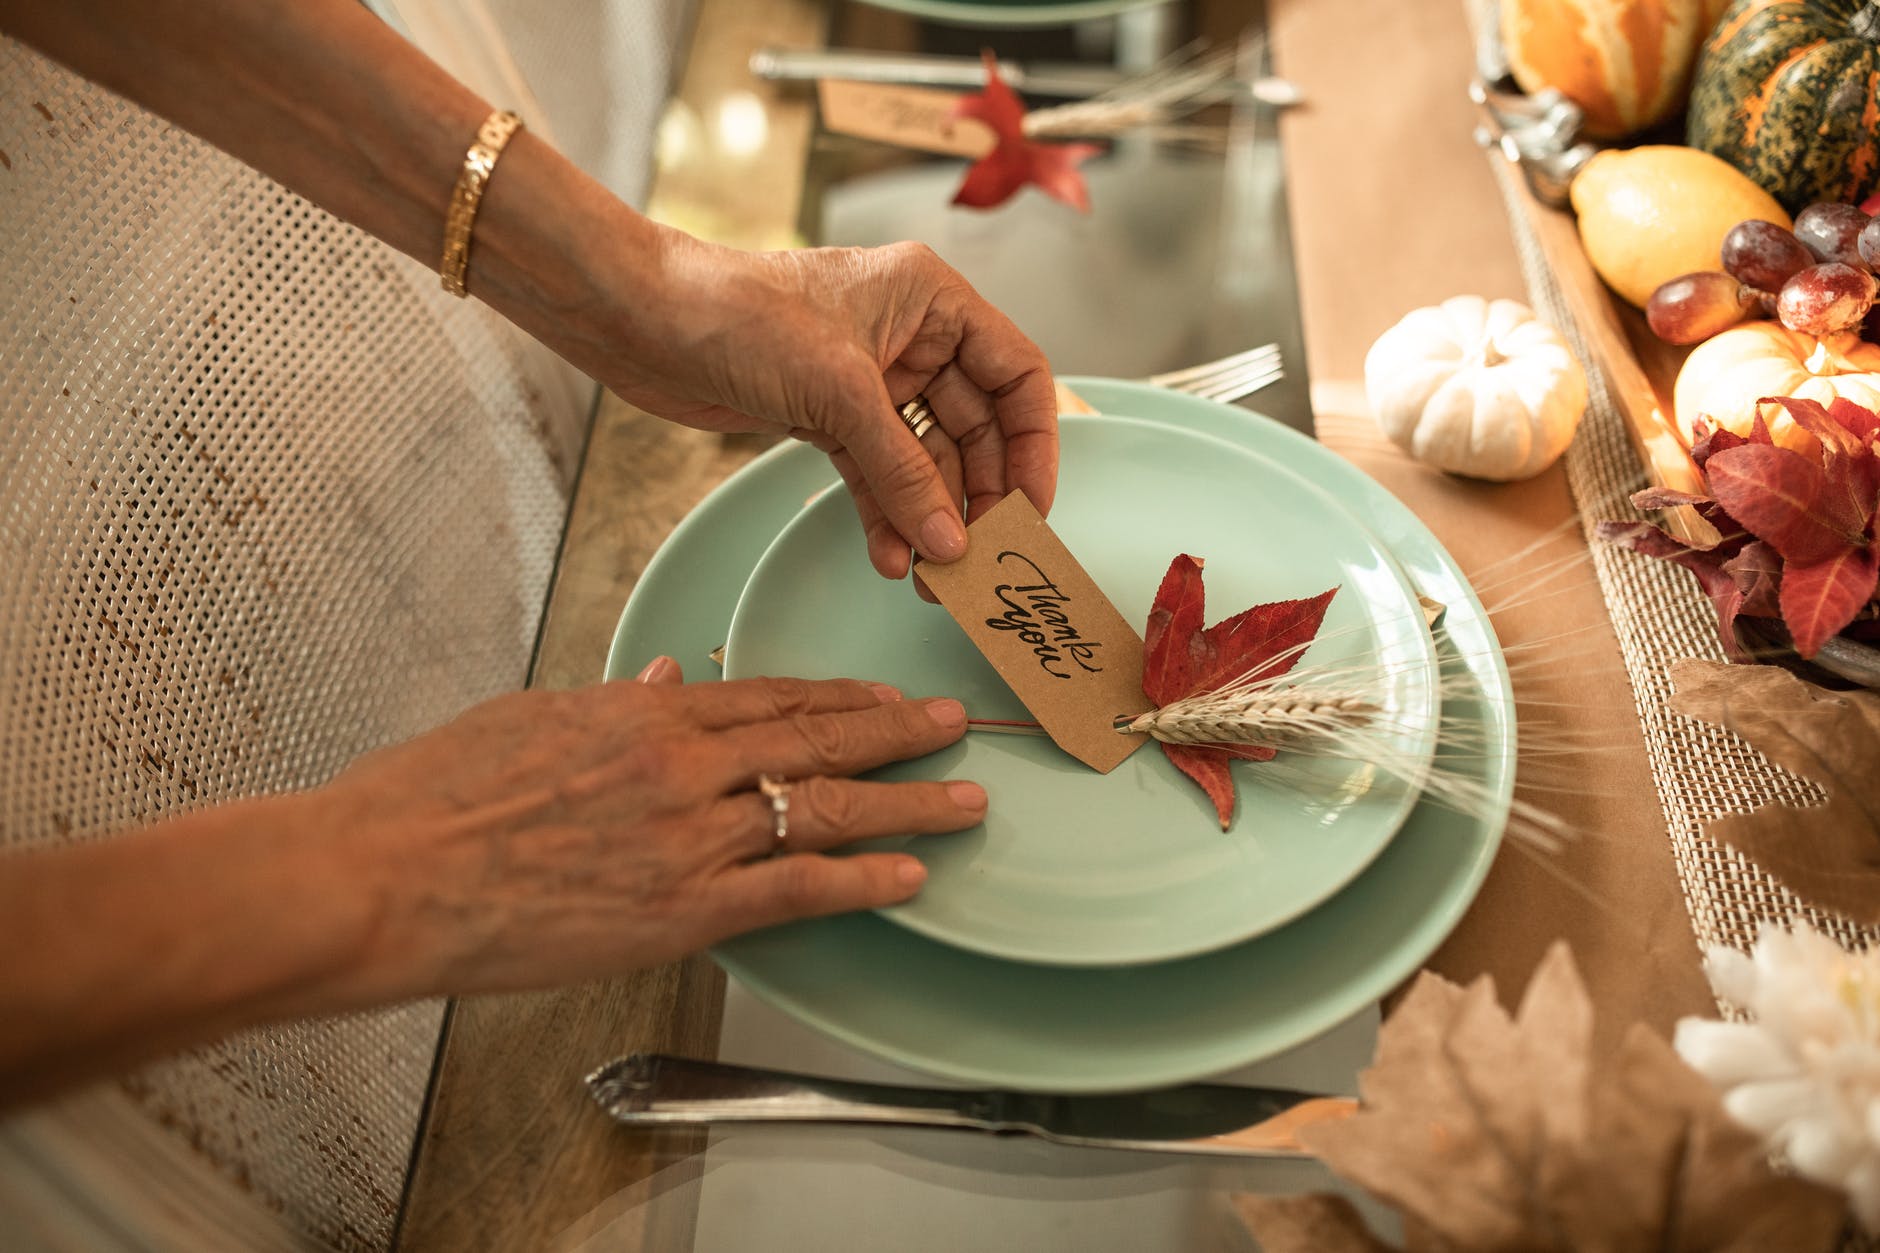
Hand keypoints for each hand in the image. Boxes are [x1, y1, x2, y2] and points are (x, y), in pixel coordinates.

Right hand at [322, 660, 985, 997]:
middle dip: (896, 733)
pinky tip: (911, 874)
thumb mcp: (528, 717)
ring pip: (825, 809)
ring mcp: (687, 836)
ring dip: (906, 803)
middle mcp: (681, 763)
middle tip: (955, 726)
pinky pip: (795, 889)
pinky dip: (862, 880)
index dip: (841, 698)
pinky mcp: (679, 909)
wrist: (380, 874)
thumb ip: (608, 699)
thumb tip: (656, 674)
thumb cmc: (433, 796)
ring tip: (963, 798)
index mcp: (642, 711)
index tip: (885, 697)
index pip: (770, 694)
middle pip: (817, 741)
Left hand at [612, 235, 1058, 579]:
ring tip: (932, 575)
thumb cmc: (736, 311)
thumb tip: (949, 540)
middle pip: (978, 428)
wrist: (642, 320)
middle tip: (978, 558)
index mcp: (932, 299)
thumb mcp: (838, 392)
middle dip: (978, 496)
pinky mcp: (829, 416)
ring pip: (927, 460)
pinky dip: (885, 516)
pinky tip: (890, 557)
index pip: (1017, 375)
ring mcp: (870, 380)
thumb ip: (902, 471)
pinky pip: (878, 475)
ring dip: (929, 517)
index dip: (1035, 445)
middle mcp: (911, 336)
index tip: (1031, 510)